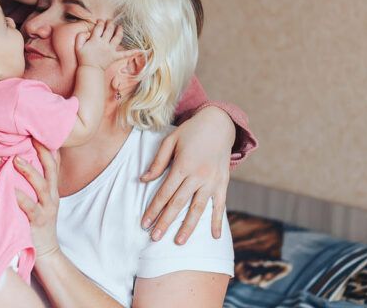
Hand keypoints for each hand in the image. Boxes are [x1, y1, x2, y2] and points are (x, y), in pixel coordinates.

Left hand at [14, 142, 60, 260]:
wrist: (45, 251)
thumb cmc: (36, 220)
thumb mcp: (39, 198)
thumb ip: (33, 180)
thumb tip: (18, 157)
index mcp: (51, 187)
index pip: (52, 161)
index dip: (47, 144)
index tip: (37, 128)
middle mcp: (52, 194)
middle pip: (50, 168)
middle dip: (41, 151)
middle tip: (27, 136)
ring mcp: (46, 208)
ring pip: (41, 185)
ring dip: (29, 171)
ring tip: (15, 159)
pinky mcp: (38, 221)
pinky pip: (30, 208)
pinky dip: (21, 198)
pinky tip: (10, 191)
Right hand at [75, 20, 138, 69]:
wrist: (90, 69)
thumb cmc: (83, 58)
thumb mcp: (78, 46)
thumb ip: (80, 36)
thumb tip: (87, 31)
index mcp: (95, 40)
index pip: (99, 27)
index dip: (100, 22)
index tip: (100, 21)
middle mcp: (104, 43)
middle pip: (109, 30)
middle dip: (110, 23)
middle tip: (110, 20)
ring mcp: (110, 50)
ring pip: (117, 37)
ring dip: (119, 30)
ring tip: (120, 26)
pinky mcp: (115, 56)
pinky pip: (125, 54)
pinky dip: (132, 52)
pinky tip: (140, 50)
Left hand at [139, 106, 234, 243]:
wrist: (219, 123)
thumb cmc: (190, 131)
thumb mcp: (170, 140)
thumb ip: (158, 162)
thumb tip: (143, 180)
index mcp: (183, 165)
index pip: (165, 192)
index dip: (154, 209)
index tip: (145, 223)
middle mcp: (198, 175)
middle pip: (179, 203)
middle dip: (166, 222)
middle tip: (155, 238)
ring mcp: (212, 180)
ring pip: (198, 208)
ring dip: (188, 226)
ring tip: (179, 242)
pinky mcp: (223, 183)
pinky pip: (220, 205)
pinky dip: (217, 221)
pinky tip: (213, 236)